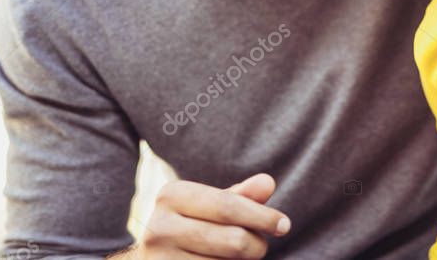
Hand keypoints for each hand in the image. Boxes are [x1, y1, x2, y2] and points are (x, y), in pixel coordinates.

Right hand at [126, 173, 289, 258]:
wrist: (152, 256)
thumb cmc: (190, 224)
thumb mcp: (211, 204)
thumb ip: (241, 195)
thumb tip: (268, 183)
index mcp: (172, 195)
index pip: (229, 206)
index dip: (262, 217)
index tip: (284, 225)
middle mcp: (159, 226)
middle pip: (233, 240)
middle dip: (256, 244)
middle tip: (260, 246)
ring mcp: (160, 258)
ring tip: (237, 255)